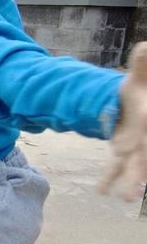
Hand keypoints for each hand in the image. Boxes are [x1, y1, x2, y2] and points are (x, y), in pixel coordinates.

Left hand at [100, 42, 146, 199]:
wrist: (139, 104)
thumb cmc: (141, 89)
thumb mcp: (139, 76)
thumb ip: (143, 63)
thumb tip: (146, 44)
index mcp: (146, 119)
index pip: (145, 127)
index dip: (141, 136)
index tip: (126, 149)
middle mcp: (144, 137)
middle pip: (144, 156)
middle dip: (141, 172)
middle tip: (136, 191)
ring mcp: (135, 147)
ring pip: (133, 166)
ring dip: (129, 182)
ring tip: (126, 198)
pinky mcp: (124, 151)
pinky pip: (117, 167)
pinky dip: (109, 178)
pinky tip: (101, 191)